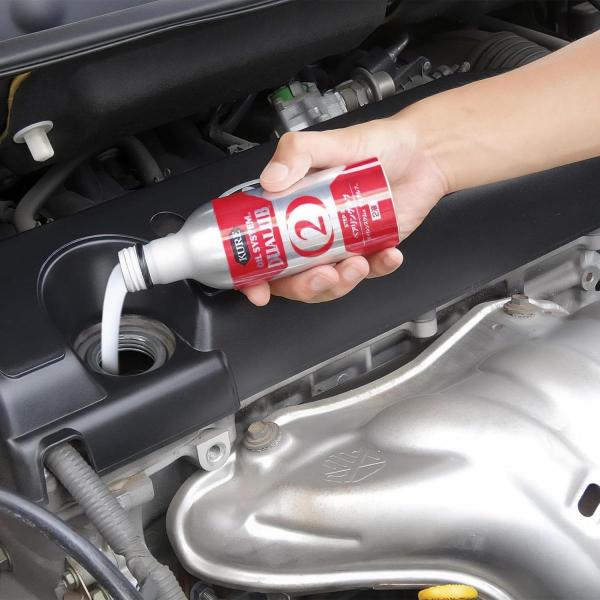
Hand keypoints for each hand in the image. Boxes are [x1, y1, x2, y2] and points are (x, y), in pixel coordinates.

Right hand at [241, 116, 449, 304]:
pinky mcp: (369, 250)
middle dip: (305, 286)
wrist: (422, 152)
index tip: (258, 290)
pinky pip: (369, 273)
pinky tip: (388, 254)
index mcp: (289, 208)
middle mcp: (310, 232)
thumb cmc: (375, 145)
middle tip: (322, 274)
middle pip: (293, 277)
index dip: (254, 275)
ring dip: (341, 283)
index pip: (261, 249)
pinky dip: (379, 269)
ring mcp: (339, 244)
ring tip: (358, 263)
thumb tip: (271, 180)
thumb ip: (296, 153)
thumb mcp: (331, 142)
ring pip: (329, 283)